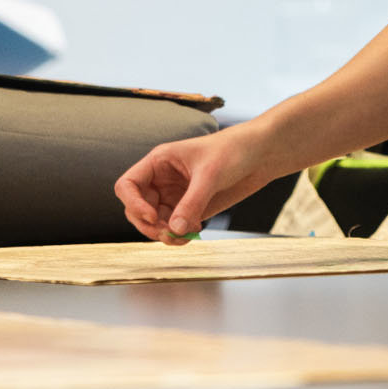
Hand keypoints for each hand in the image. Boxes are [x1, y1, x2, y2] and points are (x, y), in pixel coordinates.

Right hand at [114, 129, 268, 245]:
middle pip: (137, 209)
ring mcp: (175, 196)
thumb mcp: (210, 175)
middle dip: (149, 225)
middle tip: (170, 235)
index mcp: (159, 162)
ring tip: (184, 237)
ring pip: (154, 222)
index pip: (127, 185)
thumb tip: (174, 230)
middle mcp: (162, 180)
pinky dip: (179, 235)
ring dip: (164, 234)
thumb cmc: (233, 151)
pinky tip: (195, 231)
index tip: (153, 216)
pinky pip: (174, 227)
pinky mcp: (190, 208)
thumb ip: (192, 203)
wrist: (260, 155)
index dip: (133, 204)